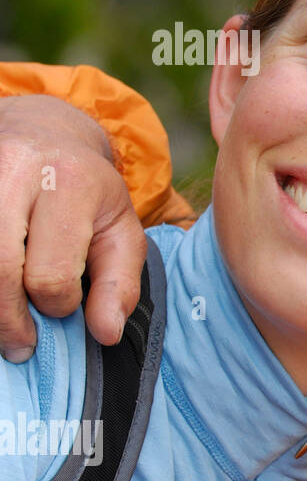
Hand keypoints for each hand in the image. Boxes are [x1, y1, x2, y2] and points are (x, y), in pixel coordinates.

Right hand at [0, 94, 145, 360]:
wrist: (43, 135)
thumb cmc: (87, 193)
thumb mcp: (120, 232)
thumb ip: (120, 285)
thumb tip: (107, 335)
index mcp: (70, 182)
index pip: (50, 273)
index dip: (56, 304)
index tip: (62, 310)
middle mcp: (15, 170)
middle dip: (7, 318)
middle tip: (19, 345)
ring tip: (5, 324)